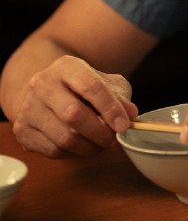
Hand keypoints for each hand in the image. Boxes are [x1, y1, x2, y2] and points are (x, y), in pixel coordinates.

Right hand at [12, 55, 136, 157]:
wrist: (46, 92)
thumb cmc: (82, 88)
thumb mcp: (106, 84)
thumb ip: (120, 97)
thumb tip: (131, 115)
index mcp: (66, 66)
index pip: (90, 87)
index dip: (110, 109)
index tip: (125, 126)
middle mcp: (42, 84)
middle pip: (74, 115)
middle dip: (100, 133)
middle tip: (114, 141)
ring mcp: (29, 107)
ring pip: (64, 137)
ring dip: (89, 147)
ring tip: (100, 144)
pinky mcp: (22, 130)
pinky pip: (53, 150)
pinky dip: (73, 153)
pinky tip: (81, 145)